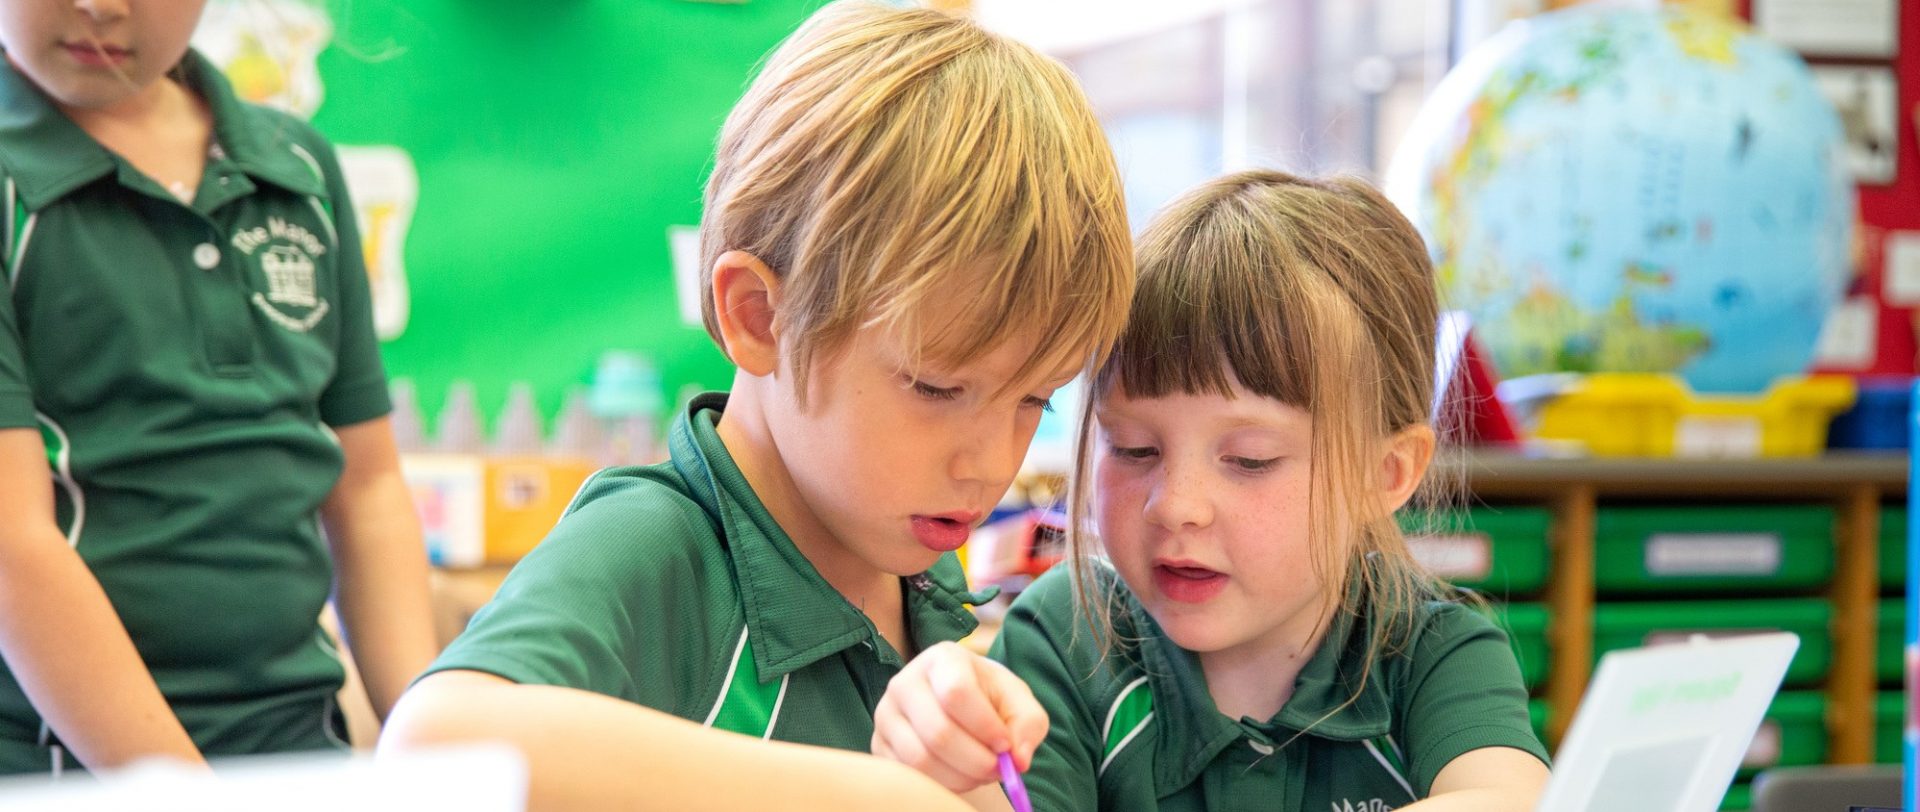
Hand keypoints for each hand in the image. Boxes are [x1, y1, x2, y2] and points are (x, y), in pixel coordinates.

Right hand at [871, 641, 1048, 793]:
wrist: (960, 704)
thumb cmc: (990, 699)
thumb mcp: (1018, 702)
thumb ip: (1028, 725)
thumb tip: (1018, 760)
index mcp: (942, 659)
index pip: (956, 692)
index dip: (984, 726)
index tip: (1005, 745)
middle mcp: (905, 682)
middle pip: (938, 732)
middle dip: (977, 760)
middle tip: (999, 769)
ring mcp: (886, 714)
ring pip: (921, 759)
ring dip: (961, 776)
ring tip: (982, 771)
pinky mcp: (879, 743)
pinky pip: (910, 775)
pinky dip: (942, 784)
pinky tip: (960, 774)